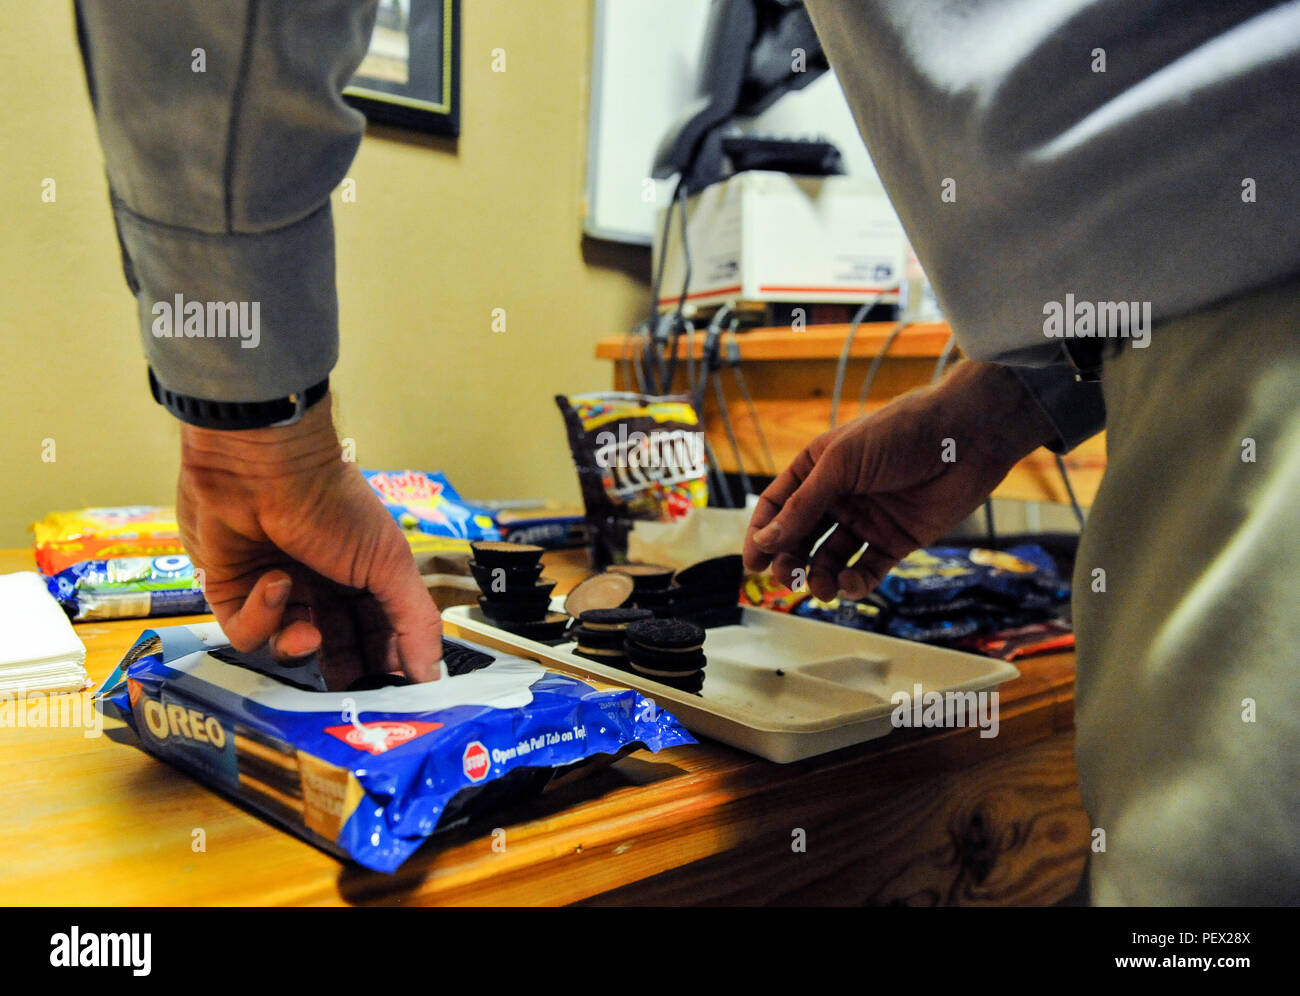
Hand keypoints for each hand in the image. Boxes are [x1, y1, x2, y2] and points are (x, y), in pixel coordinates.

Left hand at [177, 395, 441, 689]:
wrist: (261, 466)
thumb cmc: (333, 505)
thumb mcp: (390, 563)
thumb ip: (415, 621)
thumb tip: (432, 675)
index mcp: (364, 578)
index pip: (382, 636)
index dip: (389, 666)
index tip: (396, 699)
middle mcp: (321, 589)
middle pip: (336, 651)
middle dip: (343, 672)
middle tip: (350, 695)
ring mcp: (275, 594)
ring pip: (289, 650)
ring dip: (299, 644)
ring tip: (308, 631)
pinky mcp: (229, 595)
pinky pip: (248, 633)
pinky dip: (262, 616)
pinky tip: (273, 583)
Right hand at [743, 361, 1057, 601]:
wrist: (965, 438)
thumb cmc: (901, 433)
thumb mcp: (841, 463)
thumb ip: (803, 504)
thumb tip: (766, 539)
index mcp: (817, 470)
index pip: (776, 507)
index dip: (761, 535)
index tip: (752, 563)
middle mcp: (838, 497)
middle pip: (800, 538)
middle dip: (790, 561)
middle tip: (788, 579)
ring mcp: (866, 521)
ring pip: (829, 559)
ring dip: (819, 576)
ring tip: (820, 587)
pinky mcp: (896, 541)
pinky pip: (866, 570)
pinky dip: (854, 582)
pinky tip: (849, 582)